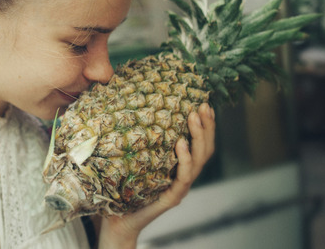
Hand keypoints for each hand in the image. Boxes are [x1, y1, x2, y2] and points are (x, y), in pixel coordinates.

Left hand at [98, 103, 216, 247]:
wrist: (117, 220)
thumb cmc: (124, 187)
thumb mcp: (135, 158)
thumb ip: (141, 139)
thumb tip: (132, 106)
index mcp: (180, 166)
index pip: (200, 143)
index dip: (206, 125)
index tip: (205, 104)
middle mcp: (184, 176)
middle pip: (205, 149)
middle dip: (207, 126)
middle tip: (202, 106)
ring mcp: (180, 187)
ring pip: (199, 160)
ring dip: (198, 137)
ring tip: (193, 117)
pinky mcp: (172, 197)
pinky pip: (184, 177)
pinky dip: (185, 159)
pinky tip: (181, 143)